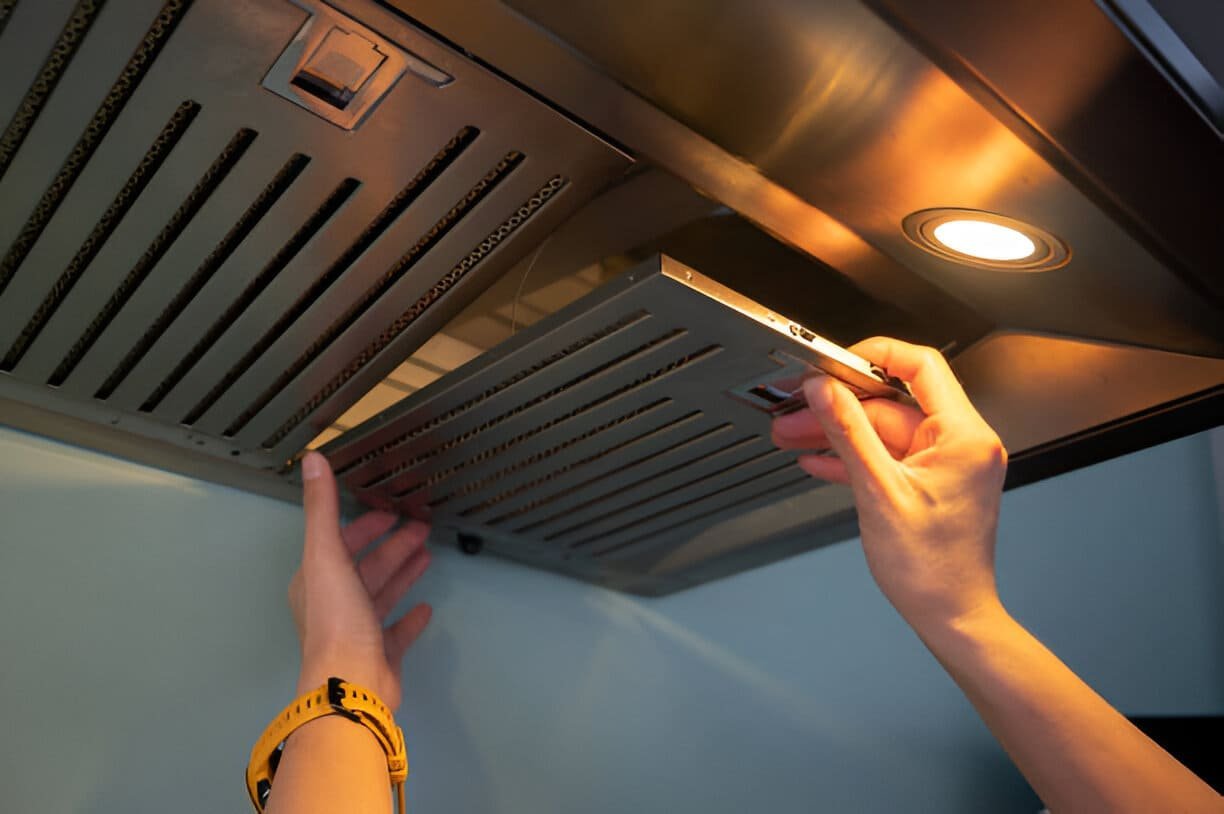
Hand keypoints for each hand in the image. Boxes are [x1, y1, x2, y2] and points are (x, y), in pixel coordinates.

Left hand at [288, 451, 432, 710]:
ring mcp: (357, 632)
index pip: (341, 544)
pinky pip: (397, 632)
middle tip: (422, 527)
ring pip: (381, 594)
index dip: (365, 525)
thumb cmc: (337, 618)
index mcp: (316, 581)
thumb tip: (312, 459)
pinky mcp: (380, 655)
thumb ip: (322, 508)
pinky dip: (410, 617)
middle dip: (392, 545)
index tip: (391, 511)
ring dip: (403, 572)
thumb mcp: (327, 555)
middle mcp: (333, 605)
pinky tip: (426, 607)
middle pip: (366, 567)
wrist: (352, 682)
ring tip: (428, 554)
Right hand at [772, 338, 1007, 633]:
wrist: (951, 616)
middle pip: (891, 403)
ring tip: (794, 435)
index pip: (920, 367)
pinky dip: (853, 457)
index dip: (873, 357)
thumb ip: (848, 433)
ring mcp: (945, 464)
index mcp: (963, 436)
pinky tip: (819, 460)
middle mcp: (961, 444)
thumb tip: (825, 390)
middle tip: (798, 408)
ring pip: (882, 432)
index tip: (835, 363)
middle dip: (839, 407)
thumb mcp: (878, 491)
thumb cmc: (933, 569)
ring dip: (838, 433)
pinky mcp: (930, 483)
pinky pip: (886, 457)